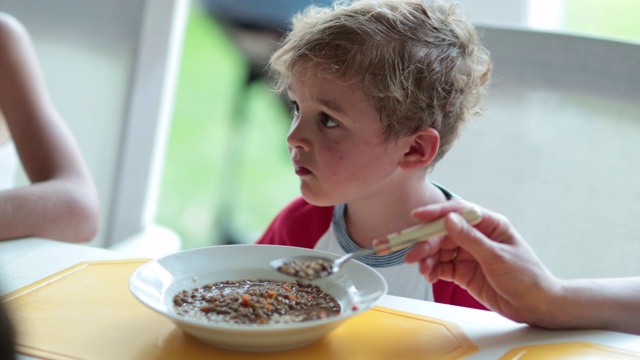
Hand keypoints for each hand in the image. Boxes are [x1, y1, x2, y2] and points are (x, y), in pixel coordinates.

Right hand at [405, 200, 560, 325]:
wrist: (536, 307)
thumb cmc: (526, 278)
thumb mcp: (498, 257)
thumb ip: (471, 239)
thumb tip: (448, 220)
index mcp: (489, 225)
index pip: (458, 213)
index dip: (436, 213)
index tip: (417, 216)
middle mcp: (477, 236)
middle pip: (444, 233)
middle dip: (427, 243)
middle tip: (413, 255)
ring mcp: (469, 254)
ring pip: (440, 250)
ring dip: (428, 258)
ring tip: (423, 270)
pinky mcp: (464, 271)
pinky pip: (443, 266)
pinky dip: (433, 270)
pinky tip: (429, 276)